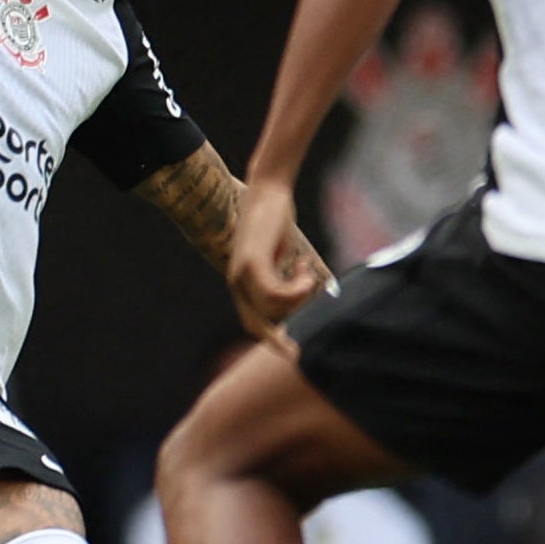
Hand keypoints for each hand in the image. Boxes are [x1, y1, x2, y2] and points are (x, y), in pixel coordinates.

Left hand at [225, 178, 329, 346]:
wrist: (269, 190)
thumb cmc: (277, 223)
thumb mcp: (281, 258)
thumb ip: (285, 280)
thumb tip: (306, 302)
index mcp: (242, 284)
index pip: (252, 324)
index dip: (271, 340)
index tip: (293, 353)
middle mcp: (237, 282)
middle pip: (261, 323)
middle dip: (284, 333)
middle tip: (307, 334)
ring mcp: (241, 273)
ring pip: (273, 308)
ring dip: (299, 295)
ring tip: (308, 271)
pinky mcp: (252, 262)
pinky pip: (277, 293)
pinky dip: (298, 286)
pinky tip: (306, 268)